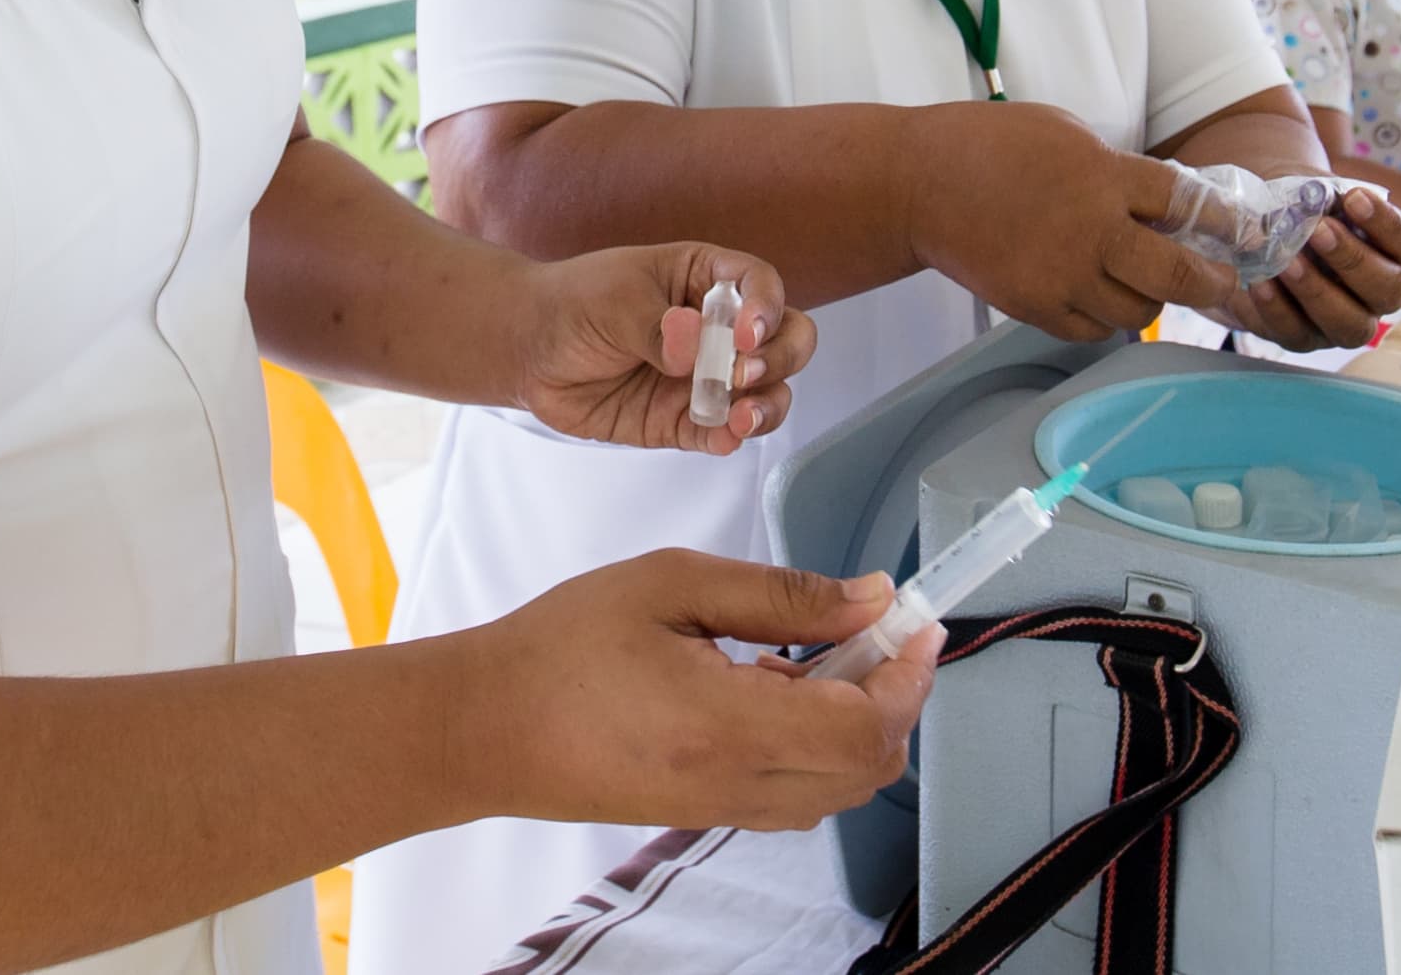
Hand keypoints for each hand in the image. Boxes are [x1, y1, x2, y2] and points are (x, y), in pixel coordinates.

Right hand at [463, 551, 935, 832]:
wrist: (483, 726)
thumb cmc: (563, 646)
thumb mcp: (673, 585)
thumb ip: (782, 594)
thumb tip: (870, 599)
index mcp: (729, 727)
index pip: (867, 726)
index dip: (909, 675)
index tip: (917, 624)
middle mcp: (735, 784)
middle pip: (868, 769)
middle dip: (893, 700)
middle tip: (873, 633)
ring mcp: (719, 809)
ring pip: (835, 789)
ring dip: (854, 725)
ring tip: (811, 657)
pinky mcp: (702, 814)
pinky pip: (793, 794)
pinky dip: (813, 747)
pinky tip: (770, 690)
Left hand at [513, 243, 812, 454]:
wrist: (528, 350)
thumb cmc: (574, 304)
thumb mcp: (613, 300)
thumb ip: (655, 325)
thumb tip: (692, 347)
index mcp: (705, 279)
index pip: (760, 284)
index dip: (766, 307)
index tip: (748, 333)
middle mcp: (718, 328)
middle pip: (786, 339)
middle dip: (779, 358)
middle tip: (744, 372)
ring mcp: (707, 376)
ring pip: (767, 392)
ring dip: (767, 404)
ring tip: (742, 415)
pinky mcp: (686, 420)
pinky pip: (724, 432)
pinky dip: (733, 437)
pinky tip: (727, 436)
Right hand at [901, 102, 1234, 339]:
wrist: (917, 184)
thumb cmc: (991, 145)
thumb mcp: (1067, 133)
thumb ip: (1118, 171)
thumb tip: (1166, 205)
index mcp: (1104, 176)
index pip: (1189, 205)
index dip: (1226, 223)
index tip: (1245, 234)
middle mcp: (1090, 232)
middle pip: (1178, 275)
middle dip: (1212, 281)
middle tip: (1222, 280)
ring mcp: (1061, 276)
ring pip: (1138, 312)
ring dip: (1151, 299)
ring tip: (1147, 283)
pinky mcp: (1033, 306)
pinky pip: (1091, 329)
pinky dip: (1103, 317)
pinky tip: (1099, 294)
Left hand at [1239, 185, 1400, 352]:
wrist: (1256, 235)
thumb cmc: (1295, 210)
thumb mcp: (1305, 193)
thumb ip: (1312, 196)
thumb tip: (1302, 203)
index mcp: (1390, 251)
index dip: (1386, 223)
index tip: (1353, 197)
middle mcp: (1376, 293)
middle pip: (1390, 290)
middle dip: (1353, 260)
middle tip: (1319, 231)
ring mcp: (1343, 322)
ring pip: (1351, 325)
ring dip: (1318, 291)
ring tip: (1289, 261)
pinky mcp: (1304, 337)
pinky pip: (1297, 334)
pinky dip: (1277, 308)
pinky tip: (1261, 282)